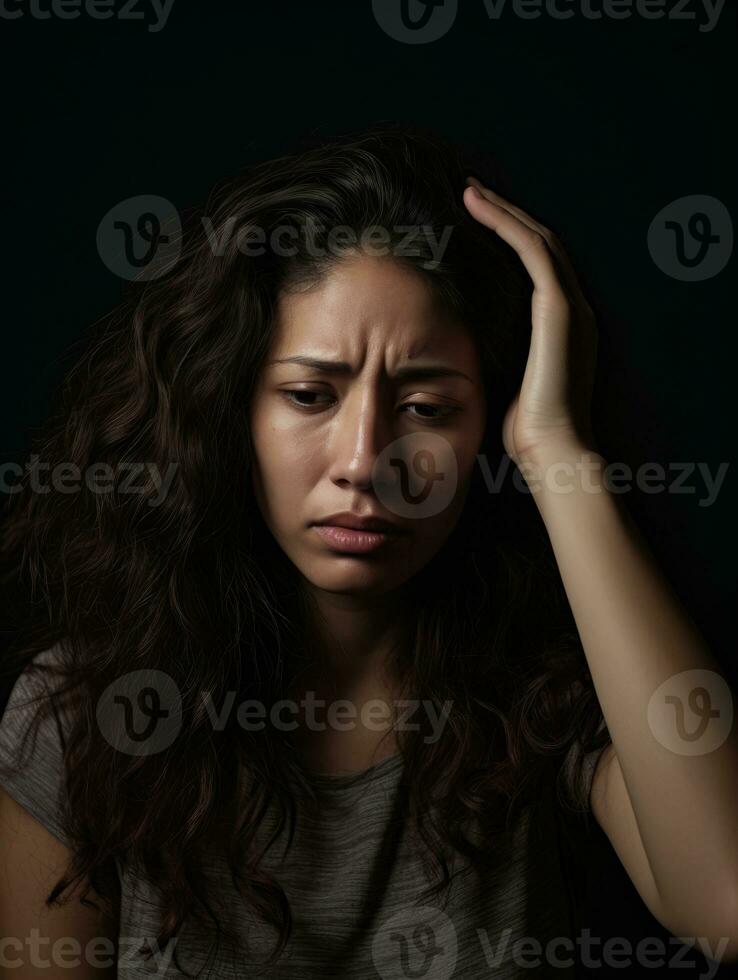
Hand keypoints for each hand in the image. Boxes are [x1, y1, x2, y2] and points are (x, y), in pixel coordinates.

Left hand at [463, 177, 598, 467]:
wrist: (554, 452)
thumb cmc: (527, 435)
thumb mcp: (505, 385)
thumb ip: (495, 361)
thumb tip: (458, 356)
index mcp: (561, 328)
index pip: (536, 268)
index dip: (508, 239)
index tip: (475, 222)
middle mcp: (573, 310)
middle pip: (540, 245)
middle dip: (505, 216)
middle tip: (471, 192)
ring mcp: (570, 306)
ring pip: (537, 239)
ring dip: (502, 211)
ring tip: (469, 191)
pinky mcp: (559, 308)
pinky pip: (532, 250)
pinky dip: (505, 224)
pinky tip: (477, 206)